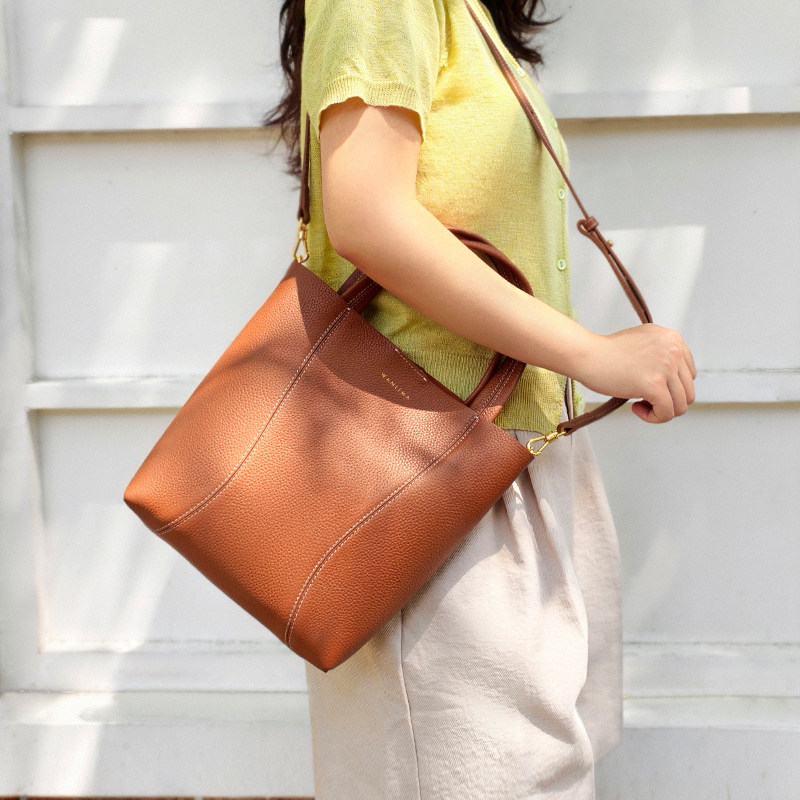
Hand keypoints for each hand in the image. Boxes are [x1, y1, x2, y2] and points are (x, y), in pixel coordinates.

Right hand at [573, 324, 696, 422]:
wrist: (587, 354)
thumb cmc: (606, 352)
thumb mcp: (644, 342)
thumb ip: (661, 355)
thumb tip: (671, 380)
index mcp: (672, 338)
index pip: (689, 374)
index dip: (670, 387)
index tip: (651, 388)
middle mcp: (674, 350)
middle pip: (687, 391)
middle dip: (666, 401)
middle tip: (644, 399)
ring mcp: (666, 367)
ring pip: (680, 405)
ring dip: (660, 410)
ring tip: (639, 404)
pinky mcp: (655, 384)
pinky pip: (666, 413)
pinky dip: (653, 417)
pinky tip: (636, 408)